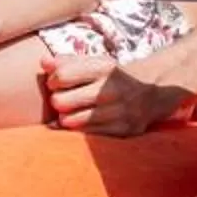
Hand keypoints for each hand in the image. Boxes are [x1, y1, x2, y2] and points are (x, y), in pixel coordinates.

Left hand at [43, 51, 189, 136]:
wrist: (153, 93)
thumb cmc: (114, 77)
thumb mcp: (94, 62)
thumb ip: (67, 61)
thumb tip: (43, 63)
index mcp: (104, 68)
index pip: (61, 75)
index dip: (53, 81)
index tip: (58, 83)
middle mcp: (112, 90)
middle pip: (61, 101)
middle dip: (58, 100)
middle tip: (64, 99)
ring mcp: (118, 112)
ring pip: (70, 121)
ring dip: (66, 117)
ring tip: (73, 111)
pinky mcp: (122, 131)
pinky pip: (86, 134)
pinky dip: (79, 129)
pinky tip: (83, 121)